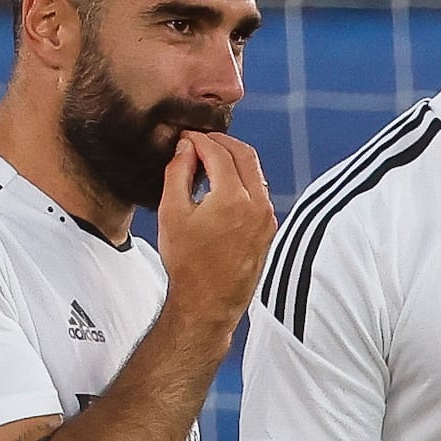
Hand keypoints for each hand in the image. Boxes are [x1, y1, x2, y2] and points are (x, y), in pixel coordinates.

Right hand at [153, 131, 277, 319]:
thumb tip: (186, 148)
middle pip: (244, 153)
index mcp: (233, 197)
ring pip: (254, 172)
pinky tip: (222, 186)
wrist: (208, 303)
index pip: (218, 151)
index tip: (186, 137)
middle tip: (200, 140)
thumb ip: (178, 172)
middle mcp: (257, 204)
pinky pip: (258, 191)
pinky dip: (242, 180)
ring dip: (233, 159)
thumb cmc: (188, 265)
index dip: (199, 139)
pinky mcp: (268, 229)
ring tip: (209, 161)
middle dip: (221, 141)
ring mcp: (267, 217)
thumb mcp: (172, 213)